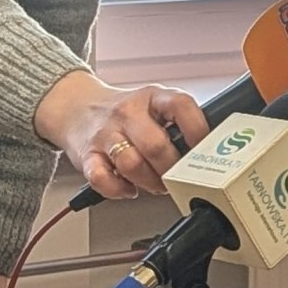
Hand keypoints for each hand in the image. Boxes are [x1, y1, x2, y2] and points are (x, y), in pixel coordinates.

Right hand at [35, 70, 209, 198]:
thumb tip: (211, 149)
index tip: (205, 149)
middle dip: (172, 169)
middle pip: (156, 145)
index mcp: (153, 97)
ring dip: (150, 182)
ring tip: (157, 185)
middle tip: (178, 178)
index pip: (181, 106)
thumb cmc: (126, 113)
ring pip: (131, 164)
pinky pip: (102, 179)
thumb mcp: (155, 106)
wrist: (77, 108)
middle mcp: (128, 113)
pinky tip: (129, 188)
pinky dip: (119, 190)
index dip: (197, 129)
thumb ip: (178, 122)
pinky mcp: (87, 155)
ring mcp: (106, 134)